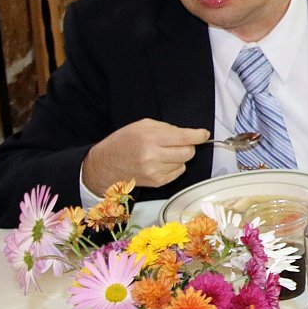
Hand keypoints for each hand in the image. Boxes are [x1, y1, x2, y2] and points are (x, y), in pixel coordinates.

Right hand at [82, 119, 208, 189]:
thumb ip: (166, 128)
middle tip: (177, 143)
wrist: (104, 166)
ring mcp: (155, 171)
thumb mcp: (142, 126)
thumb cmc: (122, 143)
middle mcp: (153, 156)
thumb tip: (188, 133)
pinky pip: (177, 172)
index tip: (203, 134)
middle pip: (188, 152)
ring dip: (179, 157)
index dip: (198, 135)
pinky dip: (173, 166)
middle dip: (188, 146)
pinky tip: (160, 163)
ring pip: (184, 163)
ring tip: (162, 153)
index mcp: (150, 139)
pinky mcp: (156, 182)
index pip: (185, 138)